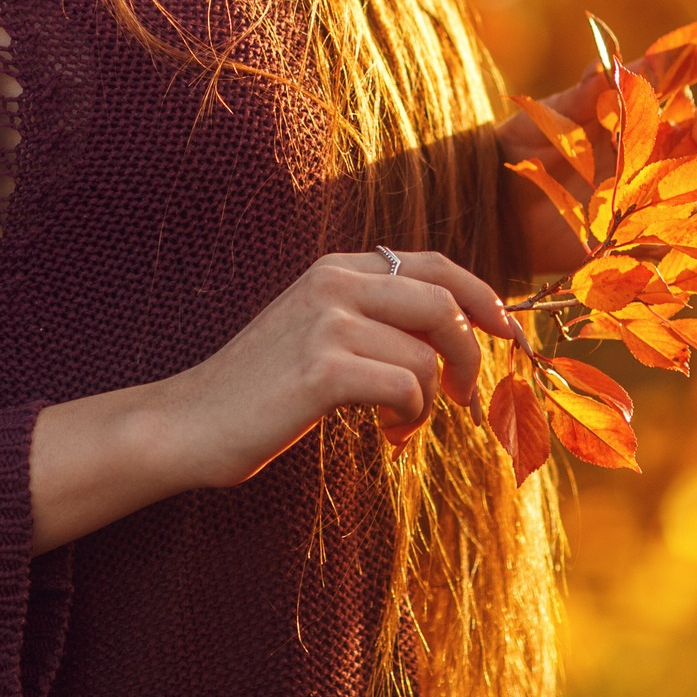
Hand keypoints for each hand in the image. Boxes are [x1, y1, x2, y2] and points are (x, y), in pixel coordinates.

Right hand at [160, 250, 525, 481]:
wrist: (187, 422)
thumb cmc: (259, 389)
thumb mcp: (318, 332)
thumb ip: (374, 319)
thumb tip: (456, 332)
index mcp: (335, 268)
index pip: (435, 264)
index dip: (484, 296)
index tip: (509, 332)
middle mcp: (333, 282)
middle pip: (445, 302)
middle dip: (471, 354)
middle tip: (464, 396)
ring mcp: (326, 322)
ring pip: (427, 355)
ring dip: (430, 402)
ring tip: (401, 425)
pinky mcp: (321, 369)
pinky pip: (405, 388)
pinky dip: (410, 418)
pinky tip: (388, 432)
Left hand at [496, 37, 696, 276]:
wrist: (502, 203)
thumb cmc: (527, 147)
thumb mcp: (549, 117)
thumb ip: (583, 96)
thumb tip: (608, 65)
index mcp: (633, 106)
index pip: (673, 78)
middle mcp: (651, 144)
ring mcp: (650, 187)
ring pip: (694, 179)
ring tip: (687, 180)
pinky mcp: (640, 230)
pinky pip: (670, 231)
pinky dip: (673, 228)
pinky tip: (663, 226)